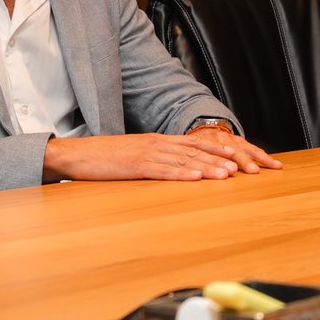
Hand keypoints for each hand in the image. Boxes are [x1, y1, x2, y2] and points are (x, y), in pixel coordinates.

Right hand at [42, 131, 278, 182]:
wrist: (77, 154)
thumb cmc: (106, 158)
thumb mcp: (135, 155)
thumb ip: (155, 159)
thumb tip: (173, 167)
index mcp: (157, 141)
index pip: (193, 142)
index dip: (216, 148)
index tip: (236, 153)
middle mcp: (157, 144)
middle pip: (195, 150)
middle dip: (220, 158)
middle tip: (242, 166)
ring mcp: (147, 154)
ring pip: (184, 160)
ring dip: (207, 167)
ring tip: (227, 174)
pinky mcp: (136, 166)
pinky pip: (163, 171)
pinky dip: (182, 174)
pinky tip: (196, 178)